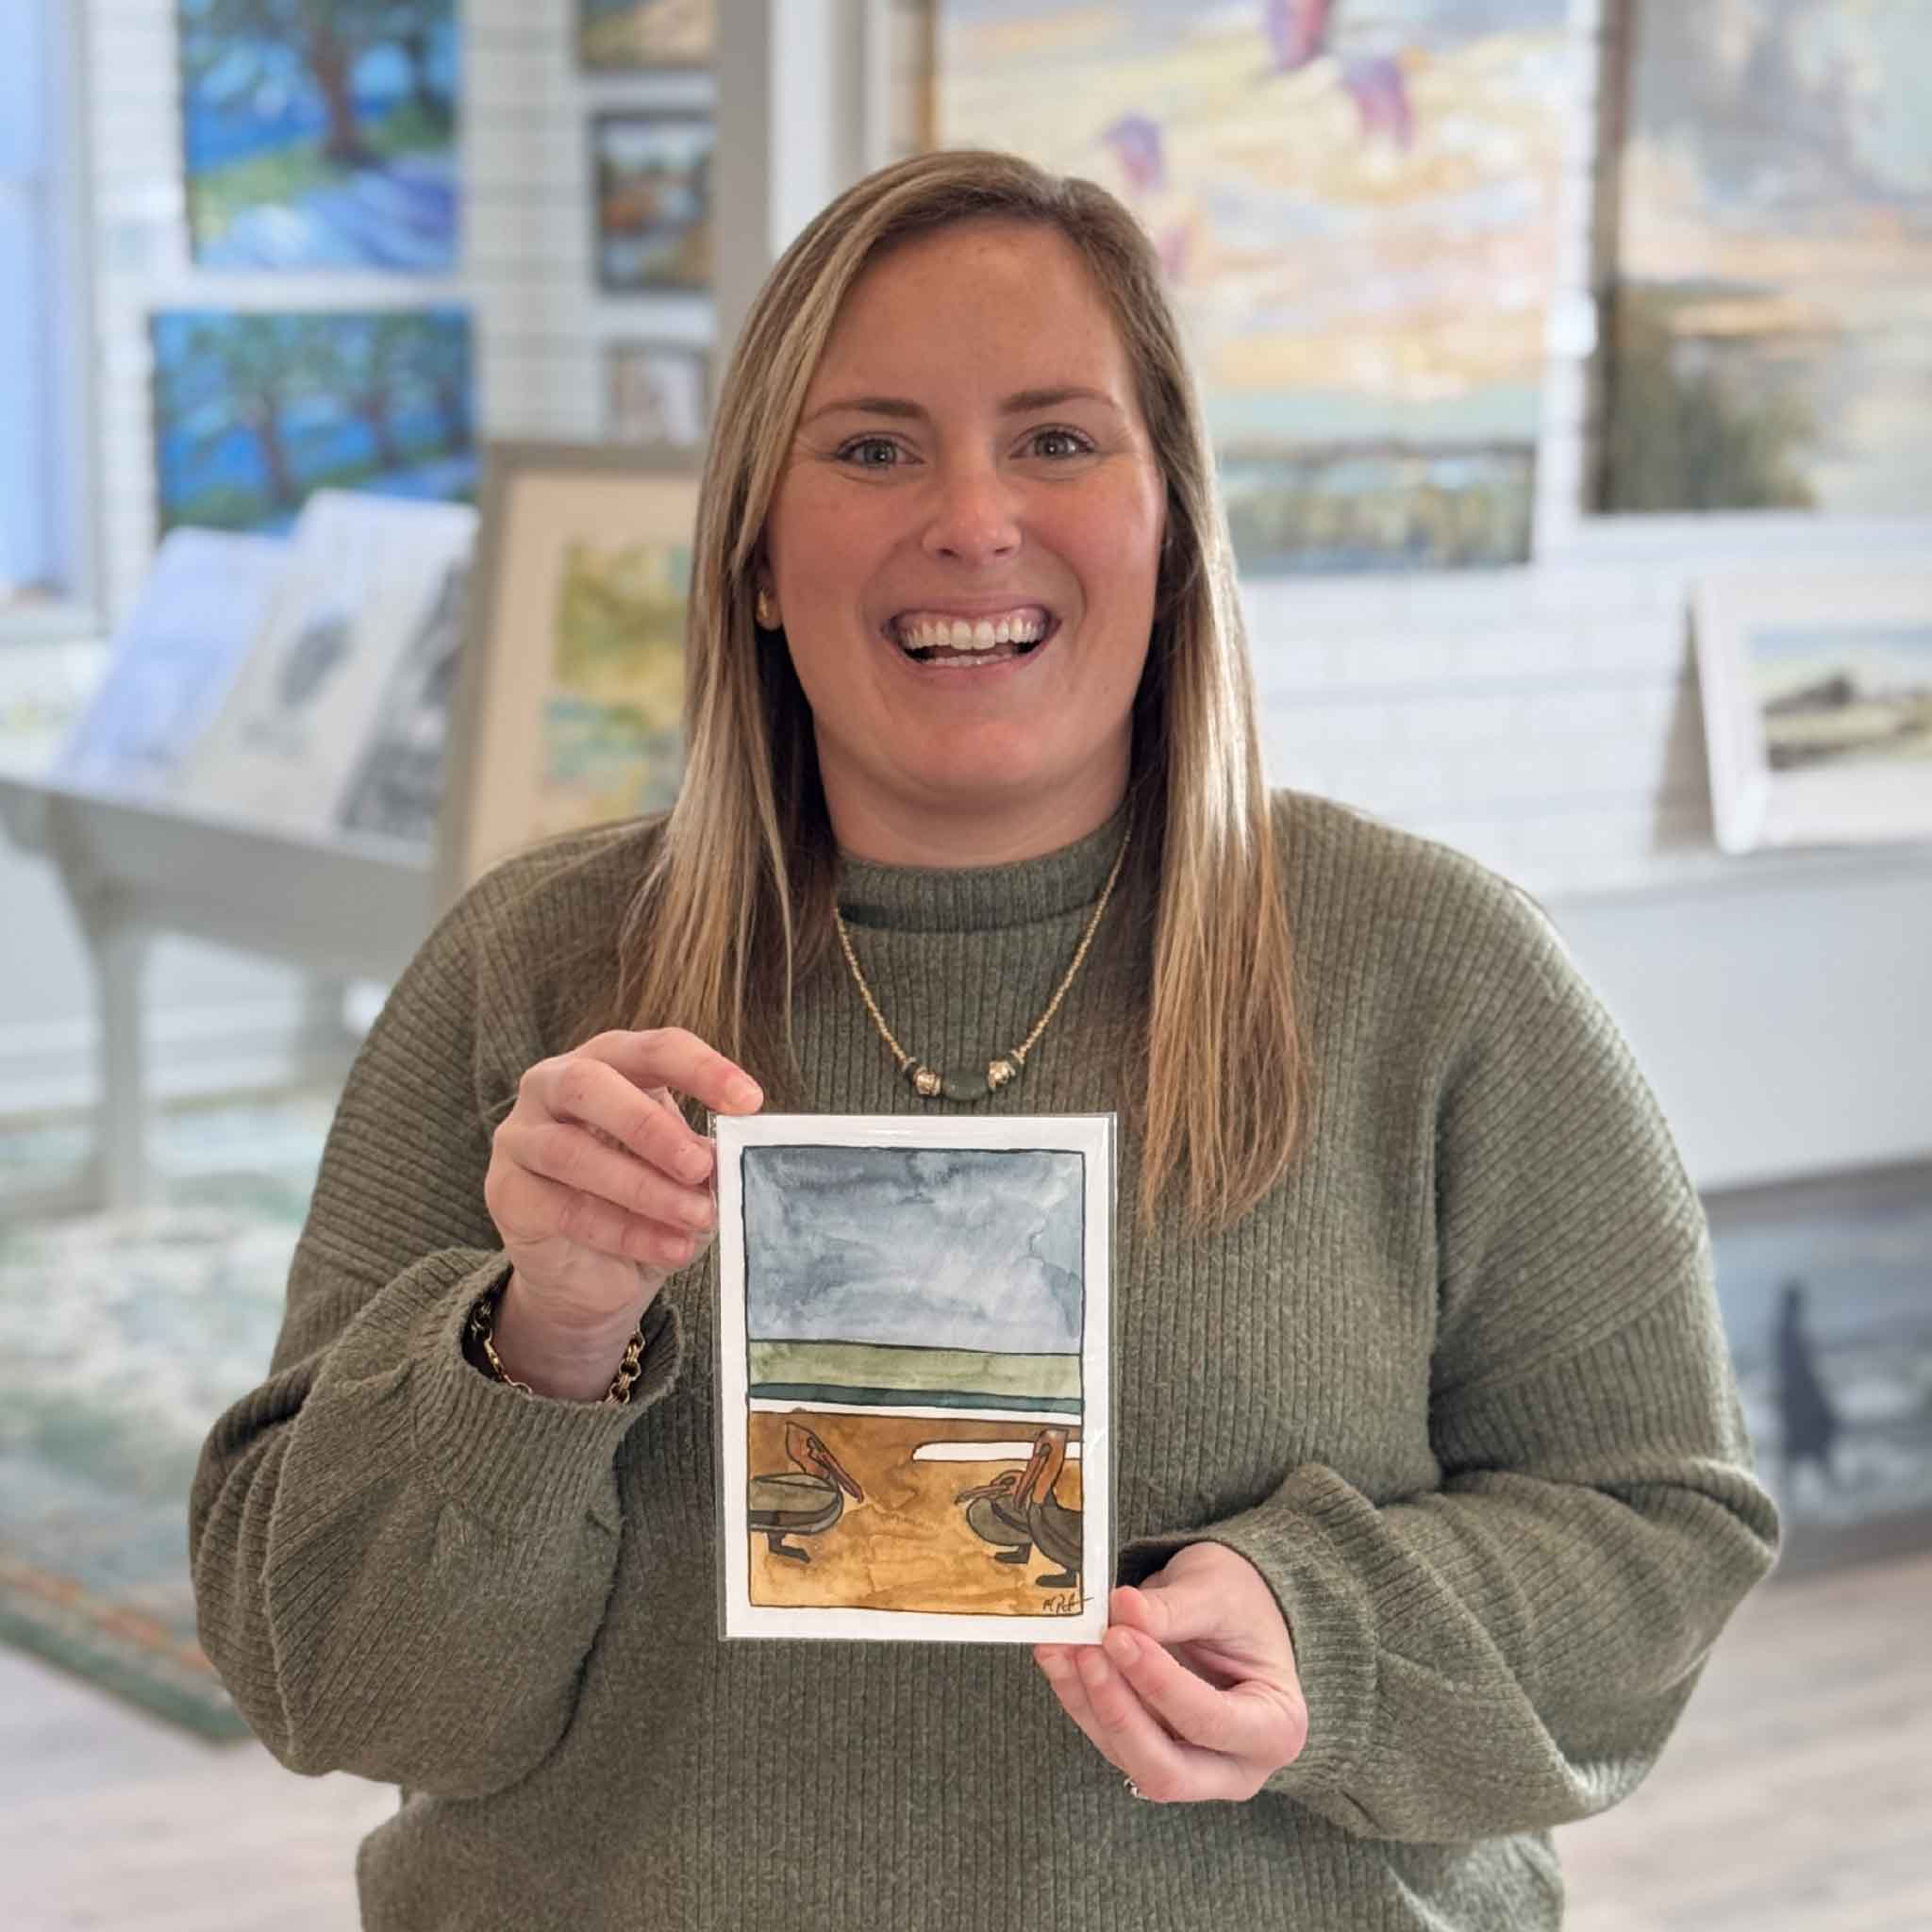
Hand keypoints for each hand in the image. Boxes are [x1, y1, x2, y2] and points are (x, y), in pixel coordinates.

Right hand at [483, 1029, 761, 1388]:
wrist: (592, 1277)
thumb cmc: (645, 1204)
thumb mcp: (683, 1174)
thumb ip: (700, 1156)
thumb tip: (727, 1156)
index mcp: (607, 1062)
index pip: (651, 1049)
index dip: (700, 1069)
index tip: (750, 1101)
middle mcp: (553, 1085)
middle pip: (588, 1082)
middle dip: (650, 1126)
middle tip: (702, 1166)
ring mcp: (520, 1136)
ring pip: (571, 1151)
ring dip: (642, 1188)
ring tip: (697, 1218)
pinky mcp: (506, 1192)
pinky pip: (563, 1208)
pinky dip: (624, 1231)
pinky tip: (670, 1248)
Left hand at [1033, 1542, 1307, 1801]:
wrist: (1235, 1612)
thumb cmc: (1242, 1605)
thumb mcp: (1218, 1593)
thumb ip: (1174, 1608)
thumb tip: (1122, 1609)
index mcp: (1275, 1727)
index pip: (1211, 1722)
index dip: (1159, 1683)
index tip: (1120, 1636)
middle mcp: (1236, 1766)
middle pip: (1165, 1770)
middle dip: (1119, 1712)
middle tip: (1087, 1652)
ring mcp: (1190, 1769)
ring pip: (1127, 1757)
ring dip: (1088, 1702)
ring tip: (1060, 1645)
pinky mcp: (1149, 1753)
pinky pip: (1109, 1737)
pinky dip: (1079, 1697)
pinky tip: (1057, 1655)